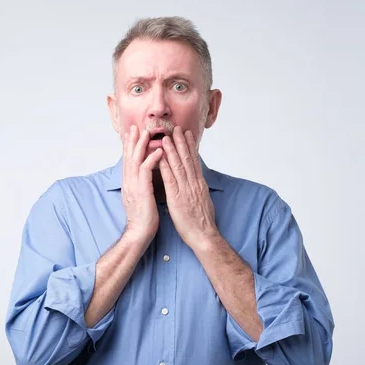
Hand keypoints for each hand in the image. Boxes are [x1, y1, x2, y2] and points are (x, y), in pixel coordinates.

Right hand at [121, 125, 163, 244]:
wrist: (139, 233)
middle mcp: (129, 182)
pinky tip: (158, 151)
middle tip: (135, 127)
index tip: (132, 134)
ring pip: (136, 160)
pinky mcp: (141, 191)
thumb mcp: (140, 198)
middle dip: (132, 141)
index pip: (128, 161)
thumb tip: (142, 179)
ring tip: (147, 133)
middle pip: (129, 157)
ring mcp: (134, 186)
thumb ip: (140, 186)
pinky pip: (145, 172)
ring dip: (141, 145)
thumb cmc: (143, 218)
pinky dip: (151, 160)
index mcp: (129, 184)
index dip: (130, 147)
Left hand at [158, 126, 218, 247]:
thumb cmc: (202, 223)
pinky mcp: (177, 198)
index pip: (194, 162)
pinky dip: (165, 166)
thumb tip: (197, 183)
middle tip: (177, 128)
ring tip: (166, 137)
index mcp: (199, 185)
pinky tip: (160, 157)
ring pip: (179, 166)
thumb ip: (198, 190)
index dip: (190, 147)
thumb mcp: (203, 201)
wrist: (204, 235)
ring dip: (172, 150)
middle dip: (181, 142)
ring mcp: (186, 190)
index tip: (187, 135)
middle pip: (187, 159)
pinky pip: (170, 179)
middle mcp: (194, 184)